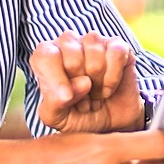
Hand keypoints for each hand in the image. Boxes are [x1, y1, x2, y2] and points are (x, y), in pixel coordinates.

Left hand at [31, 31, 145, 132]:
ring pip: (95, 59)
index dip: (56, 78)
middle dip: (81, 87)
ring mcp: (94, 41)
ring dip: (98, 85)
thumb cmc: (77, 115)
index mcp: (46, 56)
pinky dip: (113, 79)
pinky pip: (116, 55)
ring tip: (95, 94)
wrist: (108, 122)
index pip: (45, 56)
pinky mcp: (118, 45)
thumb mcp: (56, 118)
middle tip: (83, 99)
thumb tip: (82, 83)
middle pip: (73, 59)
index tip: (66, 98)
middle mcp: (68, 43)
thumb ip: (55, 102)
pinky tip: (109, 87)